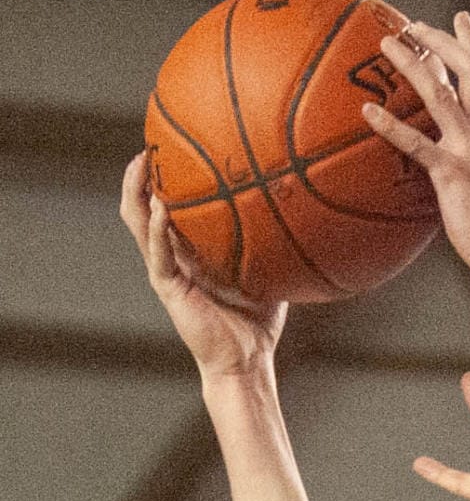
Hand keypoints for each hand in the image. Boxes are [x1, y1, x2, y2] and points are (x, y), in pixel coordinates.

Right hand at [118, 153, 284, 381]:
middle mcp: (171, 253)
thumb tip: (300, 215)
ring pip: (138, 220)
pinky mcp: (168, 286)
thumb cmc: (258, 320)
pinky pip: (158, 251)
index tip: (172, 142)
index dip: (165, 174)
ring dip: (137, 191)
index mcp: (189, 248)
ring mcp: (165, 268)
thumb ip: (272, 244)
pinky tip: (163, 208)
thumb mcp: (267, 272)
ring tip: (141, 163)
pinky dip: (158, 229)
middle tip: (150, 141)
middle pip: (142, 202)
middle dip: (141, 171)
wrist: (247, 359)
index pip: (168, 202)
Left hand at [363, 13, 469, 278]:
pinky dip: (392, 126)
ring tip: (389, 44)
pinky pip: (418, 146)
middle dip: (443, 41)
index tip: (460, 20)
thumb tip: (455, 144)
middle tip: (415, 25)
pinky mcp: (453, 176)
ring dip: (414, 65)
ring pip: (442, 96)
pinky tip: (368, 112)